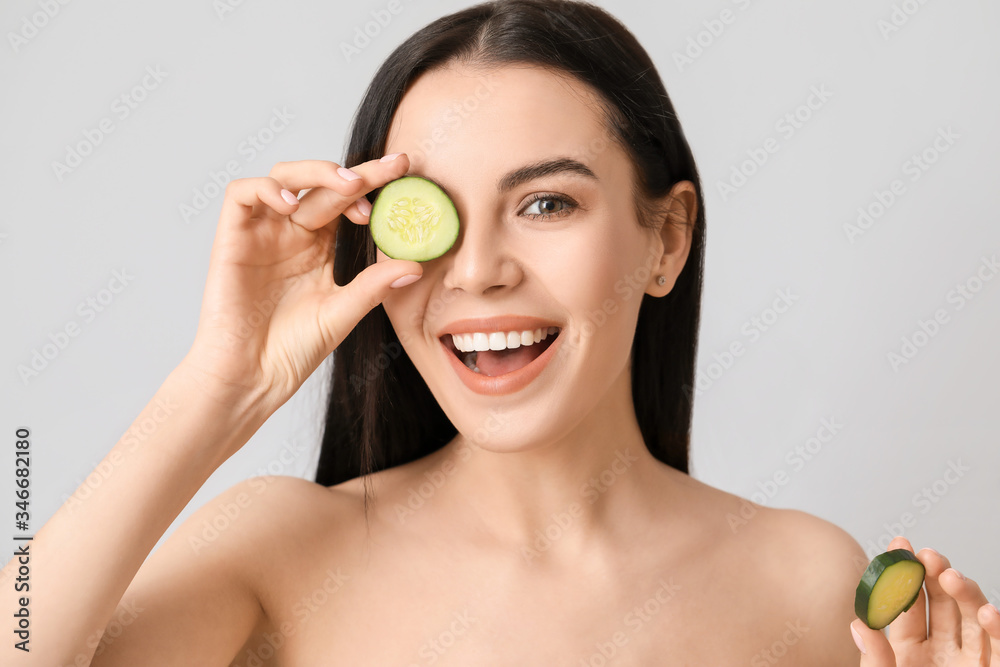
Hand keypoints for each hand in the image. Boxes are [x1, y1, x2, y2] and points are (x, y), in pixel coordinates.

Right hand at [181, 155, 420, 421]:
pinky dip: (268, 188)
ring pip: (284, 177)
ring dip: (316, 172)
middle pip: (323, 186)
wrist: (253, 377)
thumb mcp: (343, 313)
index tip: (407, 176)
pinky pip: (242, 194)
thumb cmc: (292, 350)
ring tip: (350, 185)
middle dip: (359, 173)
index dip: (374, 186)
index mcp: (319, 247)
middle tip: (393, 169)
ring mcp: (261, 233)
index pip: (347, 203)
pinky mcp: (231, 239)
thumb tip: (416, 266)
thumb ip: (374, 286)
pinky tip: (294, 203)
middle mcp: (290, 233)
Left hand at [851, 536, 999, 664]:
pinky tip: (987, 612)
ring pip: (973, 618)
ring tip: (951, 578)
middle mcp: (942, 650)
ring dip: (966, 593)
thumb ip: (874, 658)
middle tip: (928, 555)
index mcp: (910, 649)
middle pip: (943, 604)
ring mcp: (969, 660)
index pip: (910, 605)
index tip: (900, 543)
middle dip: (936, 575)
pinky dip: (997, 628)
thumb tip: (858, 624)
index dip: (906, 575)